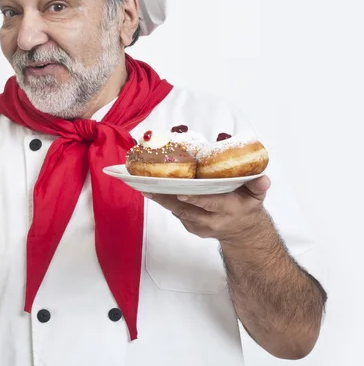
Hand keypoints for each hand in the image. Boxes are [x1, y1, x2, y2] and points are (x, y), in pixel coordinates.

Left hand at [145, 176, 271, 243]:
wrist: (243, 231)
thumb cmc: (246, 205)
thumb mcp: (257, 195)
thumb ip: (258, 186)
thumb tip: (263, 178)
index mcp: (229, 209)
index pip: (211, 204)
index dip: (195, 198)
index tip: (181, 191)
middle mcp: (213, 220)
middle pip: (187, 209)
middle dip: (168, 198)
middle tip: (151, 186)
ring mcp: (201, 226)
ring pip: (178, 212)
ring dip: (161, 199)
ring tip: (146, 186)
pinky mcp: (192, 228)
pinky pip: (177, 213)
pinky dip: (166, 202)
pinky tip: (155, 190)